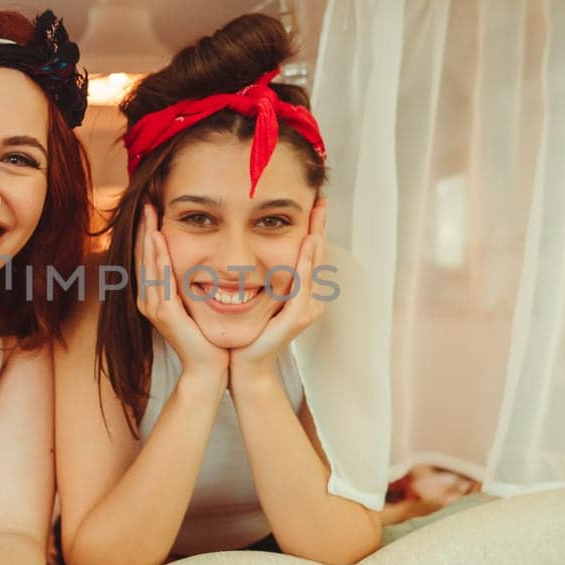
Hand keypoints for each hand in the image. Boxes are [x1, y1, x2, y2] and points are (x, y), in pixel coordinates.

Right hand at [136, 204, 227, 383]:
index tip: (152, 210)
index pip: (148, 259)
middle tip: (147, 203)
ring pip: (149, 264)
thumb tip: (197, 263)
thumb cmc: (205, 337)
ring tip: (149, 214)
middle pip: (143, 257)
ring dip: (148, 237)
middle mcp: (148, 300)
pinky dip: (159, 257)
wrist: (208, 367)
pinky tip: (158, 240)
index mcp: (153, 297)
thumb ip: (188, 285)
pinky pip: (160, 279)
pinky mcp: (165, 313)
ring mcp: (154, 307)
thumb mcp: (194, 304)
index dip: (147, 234)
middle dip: (144, 229)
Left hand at [229, 198, 327, 382]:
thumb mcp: (256, 297)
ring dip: (316, 239)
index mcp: (301, 294)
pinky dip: (305, 263)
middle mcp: (309, 299)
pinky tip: (306, 245)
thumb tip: (251, 251)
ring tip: (318, 215)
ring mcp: (306, 309)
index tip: (313, 203)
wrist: (244, 365)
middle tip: (321, 200)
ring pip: (315, 267)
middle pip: (318, 256)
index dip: (313, 229)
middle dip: (320, 226)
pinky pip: (303, 285)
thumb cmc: (247, 332)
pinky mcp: (296, 318)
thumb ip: (261, 277)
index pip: (310, 255)